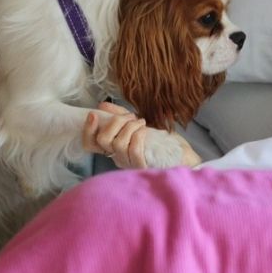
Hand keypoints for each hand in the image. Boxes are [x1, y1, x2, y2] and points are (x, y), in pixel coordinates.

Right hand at [81, 101, 202, 168]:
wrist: (183, 156)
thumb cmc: (161, 142)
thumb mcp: (138, 125)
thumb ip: (121, 116)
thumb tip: (102, 105)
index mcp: (114, 150)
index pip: (90, 145)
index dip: (88, 130)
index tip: (93, 114)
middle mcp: (119, 159)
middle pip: (103, 141)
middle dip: (115, 122)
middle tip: (130, 116)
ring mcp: (130, 164)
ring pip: (118, 143)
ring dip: (129, 126)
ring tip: (141, 122)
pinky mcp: (143, 167)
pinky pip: (134, 149)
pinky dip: (138, 135)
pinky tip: (145, 129)